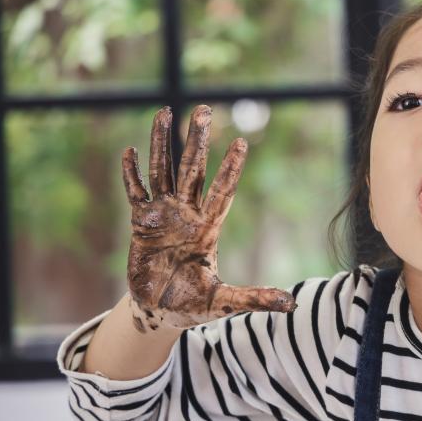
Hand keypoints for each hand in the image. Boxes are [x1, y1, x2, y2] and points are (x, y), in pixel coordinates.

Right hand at [121, 105, 295, 331]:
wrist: (159, 311)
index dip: (230, 169)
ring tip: (164, 111)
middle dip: (198, 139)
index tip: (242, 143)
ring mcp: (163, 215)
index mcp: (209, 228)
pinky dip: (131, 174)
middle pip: (193, 169)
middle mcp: (187, 214)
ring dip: (163, 143)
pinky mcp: (140, 223)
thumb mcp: (224, 302)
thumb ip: (254, 299)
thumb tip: (291, 305)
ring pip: (163, 171)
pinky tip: (130, 151)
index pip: (222, 192)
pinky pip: (136, 192)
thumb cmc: (194, 305)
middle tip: (204, 108)